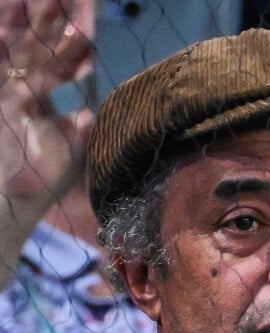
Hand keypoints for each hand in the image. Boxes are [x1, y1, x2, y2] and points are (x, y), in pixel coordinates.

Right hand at [0, 0, 93, 221]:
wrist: (6, 207)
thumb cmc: (37, 184)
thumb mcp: (68, 153)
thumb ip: (79, 129)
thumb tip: (90, 109)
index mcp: (37, 100)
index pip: (59, 65)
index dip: (73, 43)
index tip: (87, 19)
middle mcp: (17, 90)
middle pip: (36, 47)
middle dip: (49, 19)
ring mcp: (1, 93)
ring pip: (14, 50)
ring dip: (25, 22)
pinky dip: (1, 41)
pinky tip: (9, 15)